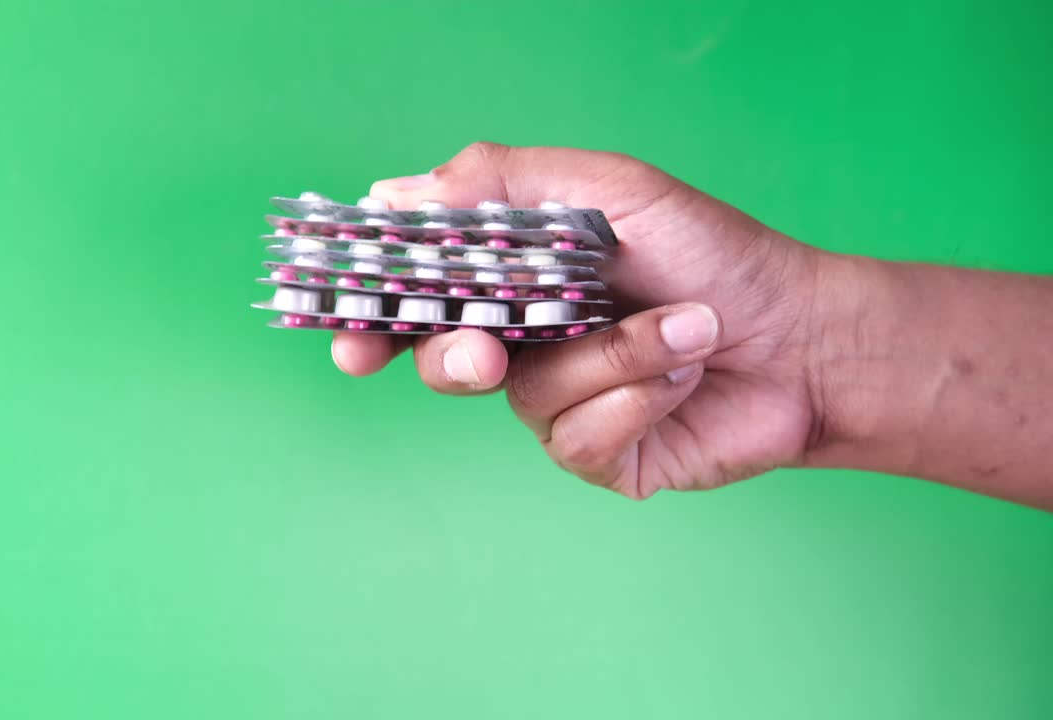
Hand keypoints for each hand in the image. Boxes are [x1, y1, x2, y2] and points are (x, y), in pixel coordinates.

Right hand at [332, 142, 822, 498]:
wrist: (801, 337)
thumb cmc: (713, 254)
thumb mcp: (611, 192)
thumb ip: (505, 183)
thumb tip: (398, 193)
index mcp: (515, 279)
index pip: (421, 296)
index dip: (373, 315)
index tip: (347, 331)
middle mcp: (525, 346)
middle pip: (442, 360)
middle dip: (457, 355)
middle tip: (485, 352)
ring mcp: (559, 405)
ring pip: (527, 397)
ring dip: (611, 357)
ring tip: (685, 330)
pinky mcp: (597, 455)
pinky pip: (578, 437)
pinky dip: (636, 399)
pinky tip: (682, 380)